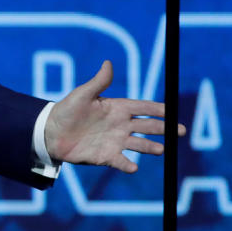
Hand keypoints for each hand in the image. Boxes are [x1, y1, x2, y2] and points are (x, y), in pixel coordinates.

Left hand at [44, 60, 185, 172]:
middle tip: (181, 131)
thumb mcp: (82, 95)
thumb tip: (108, 63)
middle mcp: (120, 125)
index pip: (143, 108)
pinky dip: (127, 165)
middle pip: (148, 126)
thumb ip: (98, 82)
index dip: (158, 109)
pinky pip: (121, 161)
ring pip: (139, 145)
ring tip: (161, 150)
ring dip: (151, 147)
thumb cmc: (66, 111)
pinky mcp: (106, 156)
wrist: (50, 133)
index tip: (172, 111)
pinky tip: (133, 167)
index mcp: (117, 108)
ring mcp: (115, 141)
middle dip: (165, 128)